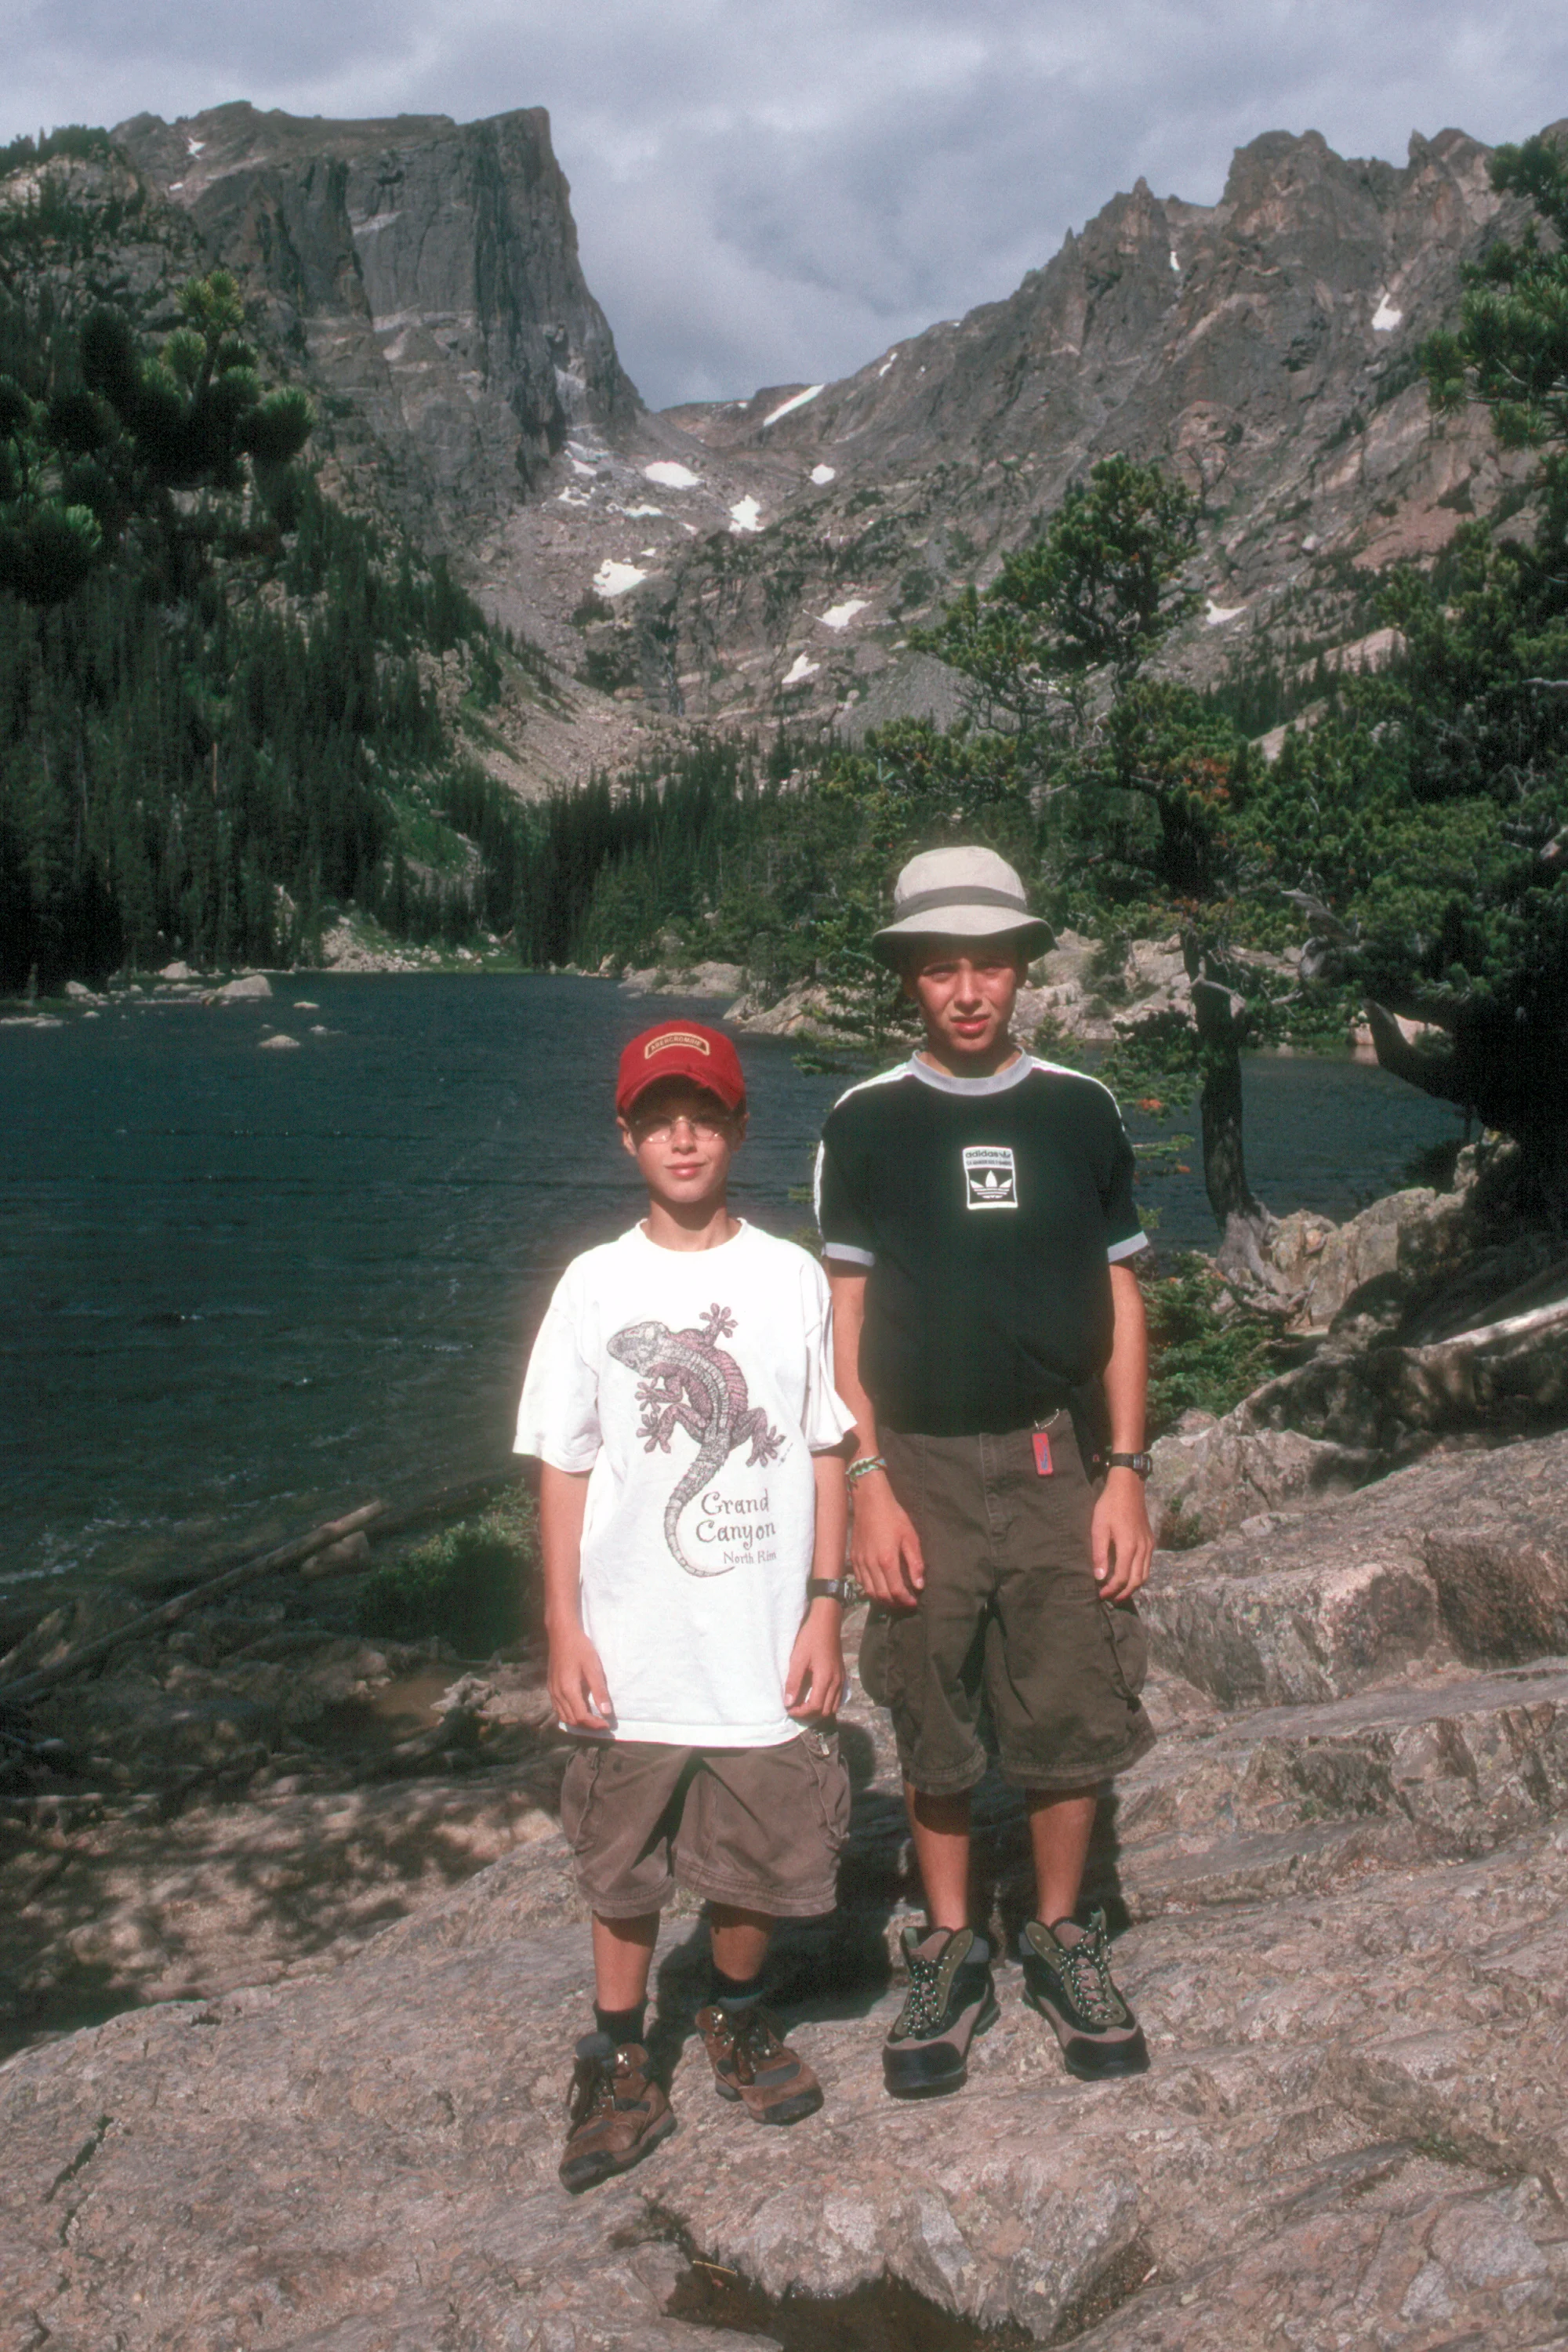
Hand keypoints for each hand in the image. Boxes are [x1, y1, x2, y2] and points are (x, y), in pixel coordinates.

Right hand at [547, 1621, 613, 1729]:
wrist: (561, 1634)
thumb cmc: (580, 1648)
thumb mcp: (593, 1667)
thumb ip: (599, 1691)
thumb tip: (606, 1712)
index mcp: (568, 1690)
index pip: (582, 1717)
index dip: (595, 1724)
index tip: (607, 1724)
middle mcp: (557, 1694)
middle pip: (572, 1720)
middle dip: (587, 1725)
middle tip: (602, 1722)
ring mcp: (552, 1691)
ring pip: (563, 1716)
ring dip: (578, 1721)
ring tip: (592, 1718)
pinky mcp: (550, 1687)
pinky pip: (558, 1708)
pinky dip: (569, 1714)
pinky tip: (579, 1708)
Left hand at [785, 1606, 844, 1720]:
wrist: (827, 1622)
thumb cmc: (810, 1638)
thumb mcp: (797, 1659)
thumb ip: (793, 1682)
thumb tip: (788, 1702)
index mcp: (825, 1679)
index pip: (815, 1707)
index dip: (801, 1712)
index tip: (789, 1708)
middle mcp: (836, 1682)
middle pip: (825, 1711)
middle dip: (809, 1713)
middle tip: (795, 1707)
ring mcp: (841, 1679)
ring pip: (833, 1706)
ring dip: (819, 1709)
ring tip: (804, 1703)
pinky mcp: (842, 1675)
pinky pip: (837, 1697)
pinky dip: (827, 1702)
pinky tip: (815, 1695)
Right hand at [849, 1474, 924, 1609]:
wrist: (870, 1501)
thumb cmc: (893, 1517)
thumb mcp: (910, 1537)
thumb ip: (915, 1563)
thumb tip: (919, 1584)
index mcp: (887, 1560)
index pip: (895, 1590)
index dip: (905, 1600)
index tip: (913, 1602)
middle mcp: (871, 1564)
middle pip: (881, 1595)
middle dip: (895, 1603)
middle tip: (905, 1602)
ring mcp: (859, 1562)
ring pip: (869, 1591)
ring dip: (882, 1599)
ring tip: (893, 1598)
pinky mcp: (853, 1557)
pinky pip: (860, 1581)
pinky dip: (870, 1589)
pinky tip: (879, 1585)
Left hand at [1092, 1468, 1153, 1602]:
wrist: (1128, 1487)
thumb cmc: (1109, 1506)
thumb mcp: (1098, 1527)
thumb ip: (1099, 1554)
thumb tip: (1099, 1577)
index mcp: (1128, 1547)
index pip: (1121, 1578)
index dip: (1111, 1589)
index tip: (1100, 1594)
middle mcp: (1142, 1549)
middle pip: (1136, 1581)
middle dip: (1123, 1593)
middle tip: (1110, 1598)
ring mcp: (1149, 1545)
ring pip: (1145, 1575)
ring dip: (1133, 1586)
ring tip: (1119, 1591)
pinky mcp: (1150, 1541)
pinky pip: (1148, 1565)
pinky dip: (1139, 1575)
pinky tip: (1128, 1575)